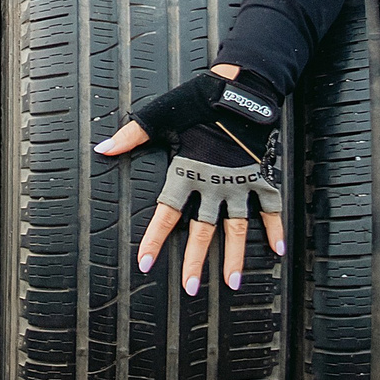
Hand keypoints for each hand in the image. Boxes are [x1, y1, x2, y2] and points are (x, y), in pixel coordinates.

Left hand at [95, 64, 286, 291]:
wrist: (241, 91)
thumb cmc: (198, 101)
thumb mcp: (159, 116)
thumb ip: (131, 136)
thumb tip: (102, 149)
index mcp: (185, 173)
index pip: (166, 214)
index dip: (154, 240)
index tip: (146, 264)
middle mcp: (212, 185)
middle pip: (202, 231)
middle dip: (196, 262)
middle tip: (192, 288)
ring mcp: (239, 184)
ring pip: (236, 229)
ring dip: (235, 258)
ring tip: (233, 284)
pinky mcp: (261, 177)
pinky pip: (270, 209)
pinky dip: (274, 229)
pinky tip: (278, 251)